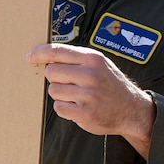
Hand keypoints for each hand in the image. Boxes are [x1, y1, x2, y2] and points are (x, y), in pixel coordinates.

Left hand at [27, 43, 156, 155]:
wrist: (132, 109)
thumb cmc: (111, 85)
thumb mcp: (99, 64)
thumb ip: (76, 58)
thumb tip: (46, 56)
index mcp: (92, 58)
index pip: (57, 51)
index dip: (39, 53)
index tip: (30, 57)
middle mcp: (90, 75)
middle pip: (51, 72)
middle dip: (55, 78)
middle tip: (69, 83)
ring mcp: (88, 94)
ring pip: (53, 90)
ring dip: (61, 94)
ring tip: (77, 96)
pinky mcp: (84, 113)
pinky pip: (59, 107)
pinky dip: (65, 108)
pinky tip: (79, 106)